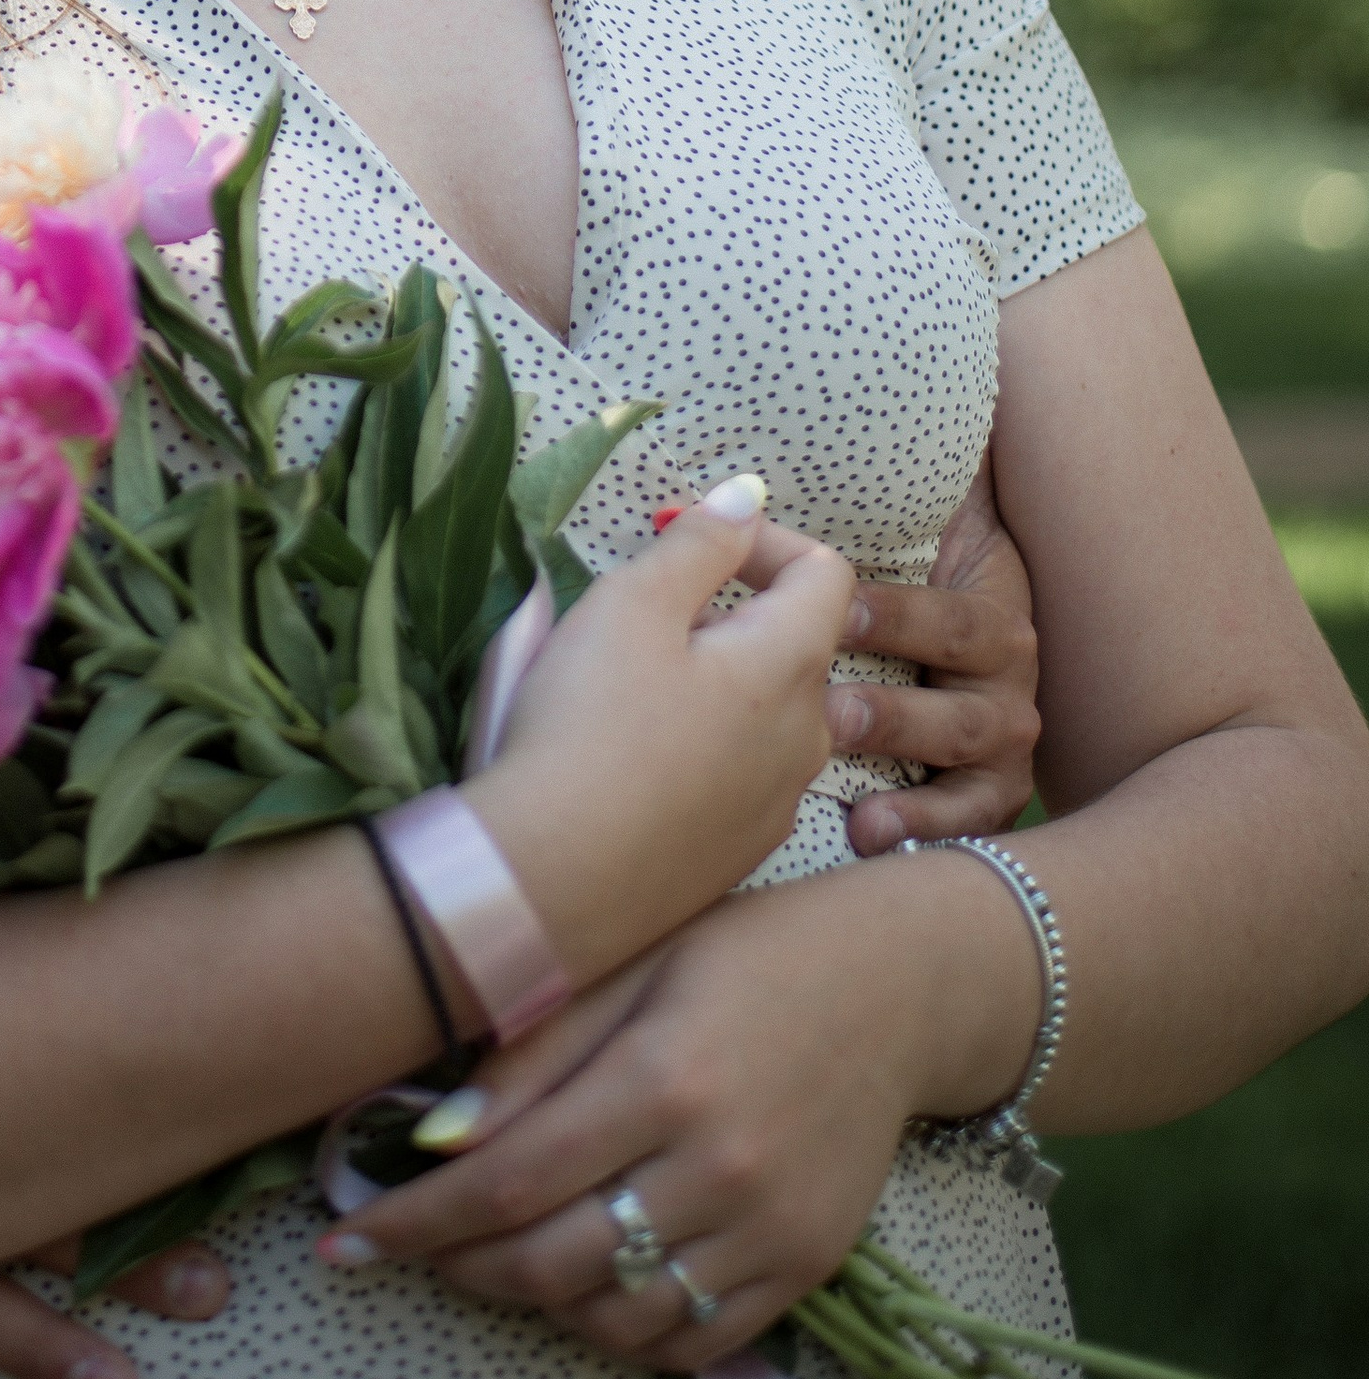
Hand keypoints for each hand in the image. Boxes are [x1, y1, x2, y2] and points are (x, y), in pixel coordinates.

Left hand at [315, 865, 1036, 1367]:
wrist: (892, 986)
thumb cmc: (740, 953)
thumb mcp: (628, 962)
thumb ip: (531, 1054)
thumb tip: (431, 1137)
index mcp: (660, 1076)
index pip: (506, 1181)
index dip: (415, 1219)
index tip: (346, 1236)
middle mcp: (717, 1166)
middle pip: (551, 1262)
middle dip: (458, 1267)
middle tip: (408, 1247)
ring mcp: (767, 1228)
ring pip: (615, 1314)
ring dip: (532, 1300)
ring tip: (489, 1258)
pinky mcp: (804, 1268)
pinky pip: (692, 1339)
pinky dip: (621, 1328)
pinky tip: (581, 1285)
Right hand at [473, 484, 857, 988]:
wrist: (551, 881)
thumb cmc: (588, 725)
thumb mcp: (630, 604)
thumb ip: (698, 543)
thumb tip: (747, 497)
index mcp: (790, 667)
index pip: (827, 573)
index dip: (762, 540)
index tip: (688, 544)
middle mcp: (806, 739)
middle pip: (794, 645)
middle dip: (727, 614)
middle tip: (641, 619)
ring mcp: (777, 806)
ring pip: (766, 713)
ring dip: (716, 683)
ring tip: (630, 690)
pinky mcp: (739, 855)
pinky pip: (741, 775)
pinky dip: (704, 747)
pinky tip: (635, 762)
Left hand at [839, 460, 1041, 855]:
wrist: (939, 641)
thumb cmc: (900, 565)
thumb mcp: (918, 510)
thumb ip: (903, 466)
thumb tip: (858, 384)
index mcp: (993, 606)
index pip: (957, 614)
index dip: (901, 613)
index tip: (837, 608)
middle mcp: (1011, 677)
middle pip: (967, 698)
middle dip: (898, 703)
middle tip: (830, 705)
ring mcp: (1003, 742)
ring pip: (970, 762)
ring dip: (907, 768)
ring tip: (847, 781)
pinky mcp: (985, 797)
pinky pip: (970, 822)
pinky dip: (925, 831)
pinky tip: (869, 835)